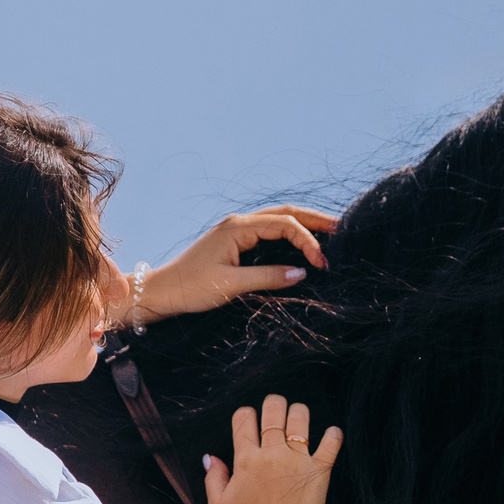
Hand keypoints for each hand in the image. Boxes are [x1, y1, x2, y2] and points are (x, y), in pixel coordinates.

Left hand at [115, 205, 337, 328]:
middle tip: (342, 228)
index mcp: (238, 228)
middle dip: (314, 220)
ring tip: (329, 232)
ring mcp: (236, 229)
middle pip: (285, 212)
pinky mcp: (234, 240)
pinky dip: (290, 233)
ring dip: (303, 224)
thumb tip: (302, 273)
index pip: (284, 225)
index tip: (322, 264)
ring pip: (278, 218)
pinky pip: (269, 229)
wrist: (162, 291)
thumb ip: (268, 277)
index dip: (308, 242)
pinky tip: (302, 242)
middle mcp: (238, 222)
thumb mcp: (231, 285)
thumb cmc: (192, 288)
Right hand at [202, 393, 342, 503]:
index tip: (250, 419)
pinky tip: (332, 432)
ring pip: (300, 420)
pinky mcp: (319, 472)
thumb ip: (214, 477)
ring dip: (299, 412)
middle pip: (273, 412)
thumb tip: (211, 457)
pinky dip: (334, 435)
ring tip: (299, 415)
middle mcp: (272, 455)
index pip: (244, 419)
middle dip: (274, 403)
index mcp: (246, 459)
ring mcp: (297, 461)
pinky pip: (331, 445)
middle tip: (276, 406)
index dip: (246, 414)